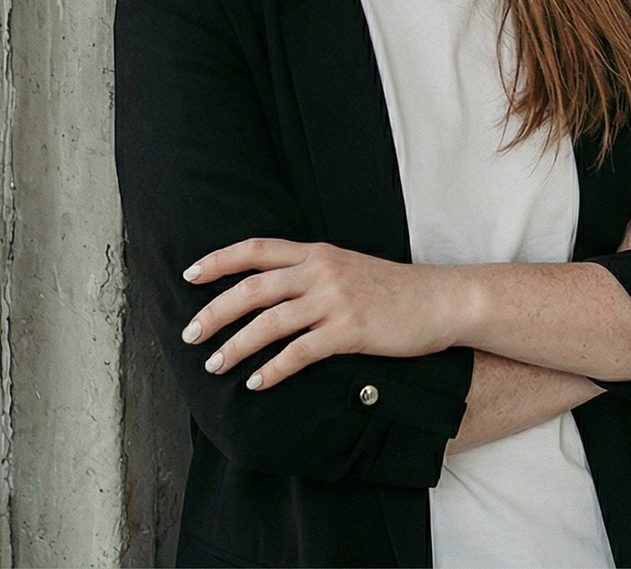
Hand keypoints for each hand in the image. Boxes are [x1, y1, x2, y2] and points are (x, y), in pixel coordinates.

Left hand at [180, 239, 460, 389]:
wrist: (441, 300)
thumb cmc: (394, 289)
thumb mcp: (349, 267)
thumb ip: (312, 272)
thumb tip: (272, 289)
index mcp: (318, 252)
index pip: (257, 249)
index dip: (219, 261)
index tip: (190, 276)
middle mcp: (322, 270)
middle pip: (253, 288)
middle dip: (215, 311)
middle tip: (189, 334)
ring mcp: (336, 300)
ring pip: (270, 322)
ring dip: (236, 345)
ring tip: (214, 364)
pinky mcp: (351, 330)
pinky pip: (300, 352)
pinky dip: (273, 369)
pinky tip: (257, 382)